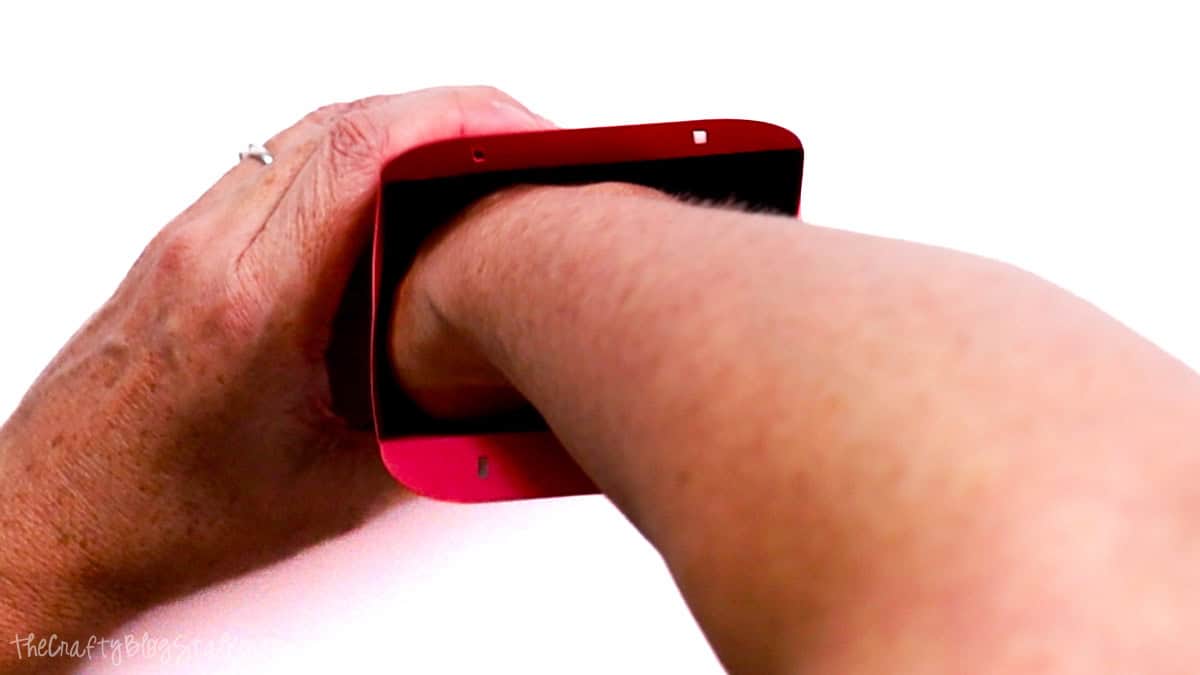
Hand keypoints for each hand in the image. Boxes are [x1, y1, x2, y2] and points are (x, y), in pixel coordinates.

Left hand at [0, 87, 552, 650]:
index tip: (516, 134)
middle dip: (444, 115)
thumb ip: (425, 435)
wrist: (54, 522)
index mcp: (253, 302)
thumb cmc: (161, 516)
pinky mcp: (180, 245)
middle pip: (341, 123)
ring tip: (461, 164)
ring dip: (394, 130)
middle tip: (509, 144)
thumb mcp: (329, 492)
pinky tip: (385, 198)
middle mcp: (211, 250)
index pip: (361, 155)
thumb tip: (494, 393)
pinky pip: (276, 166)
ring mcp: (187, 238)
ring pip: (306, 135)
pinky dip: (346, 159)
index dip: (455, 121)